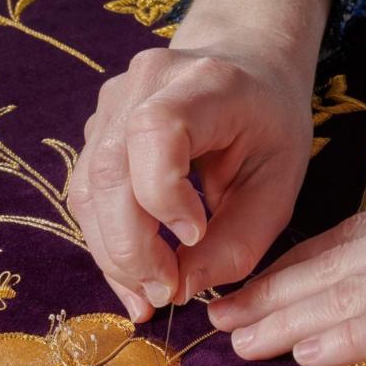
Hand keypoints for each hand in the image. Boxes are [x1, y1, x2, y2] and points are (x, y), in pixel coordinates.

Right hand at [68, 0, 328, 321]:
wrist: (246, 68)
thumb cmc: (269, 128)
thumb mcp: (278, 188)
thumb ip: (236, 243)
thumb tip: (181, 289)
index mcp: (205, 84)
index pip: (156, 132)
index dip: (164, 195)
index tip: (196, 236)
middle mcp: (145, 84)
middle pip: (110, 172)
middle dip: (132, 249)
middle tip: (166, 295)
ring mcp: (111, 104)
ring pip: (88, 191)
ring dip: (114, 255)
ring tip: (150, 297)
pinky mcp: (96, 130)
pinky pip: (87, 196)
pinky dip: (108, 243)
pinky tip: (135, 276)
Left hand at [208, 177, 365, 365]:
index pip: (345, 238)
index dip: (292, 264)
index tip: (252, 283)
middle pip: (332, 263)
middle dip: (271, 292)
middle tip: (219, 315)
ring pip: (350, 293)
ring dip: (288, 319)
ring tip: (239, 339)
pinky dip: (349, 340)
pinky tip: (307, 355)